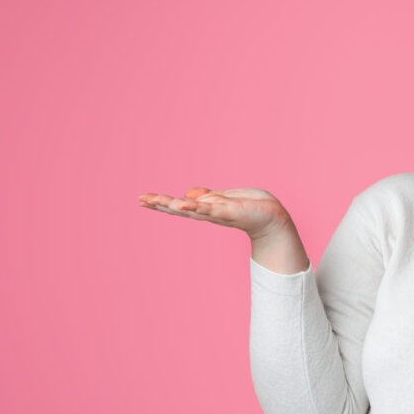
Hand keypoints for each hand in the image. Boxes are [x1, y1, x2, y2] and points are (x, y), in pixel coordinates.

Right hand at [138, 187, 308, 273]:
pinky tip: (183, 203)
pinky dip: (197, 206)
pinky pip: (210, 209)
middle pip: (180, 209)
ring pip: (191, 209)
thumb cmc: (252, 207)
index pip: (179, 205)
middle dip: (160, 204)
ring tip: (156, 201)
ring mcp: (218, 213)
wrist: (273, 217)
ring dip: (173, 205)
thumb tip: (187, 195)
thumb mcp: (225, 199)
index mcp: (206, 209)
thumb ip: (207, 197)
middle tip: (141, 199)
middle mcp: (209, 213)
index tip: (142, 199)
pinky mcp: (229, 211)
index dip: (161, 202)